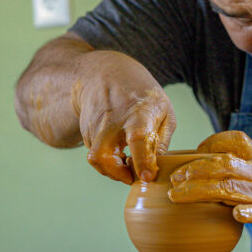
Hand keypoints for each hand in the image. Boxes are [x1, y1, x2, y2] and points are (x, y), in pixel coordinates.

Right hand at [73, 51, 175, 183]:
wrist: (105, 74)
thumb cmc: (143, 96)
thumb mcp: (164, 112)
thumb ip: (161, 142)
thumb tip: (155, 169)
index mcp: (139, 112)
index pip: (137, 138)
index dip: (142, 160)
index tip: (147, 177)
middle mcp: (112, 119)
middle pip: (103, 155)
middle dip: (116, 174)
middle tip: (132, 176)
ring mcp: (95, 126)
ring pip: (97, 159)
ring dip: (112, 170)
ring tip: (126, 162)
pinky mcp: (86, 133)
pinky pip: (96, 155)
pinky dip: (107, 161)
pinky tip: (118, 152)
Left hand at [168, 131, 251, 251]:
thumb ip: (246, 171)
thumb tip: (216, 173)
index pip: (236, 142)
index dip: (211, 144)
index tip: (192, 151)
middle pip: (224, 165)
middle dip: (194, 170)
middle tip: (173, 179)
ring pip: (232, 188)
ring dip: (201, 191)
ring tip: (178, 196)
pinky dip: (246, 213)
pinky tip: (233, 214)